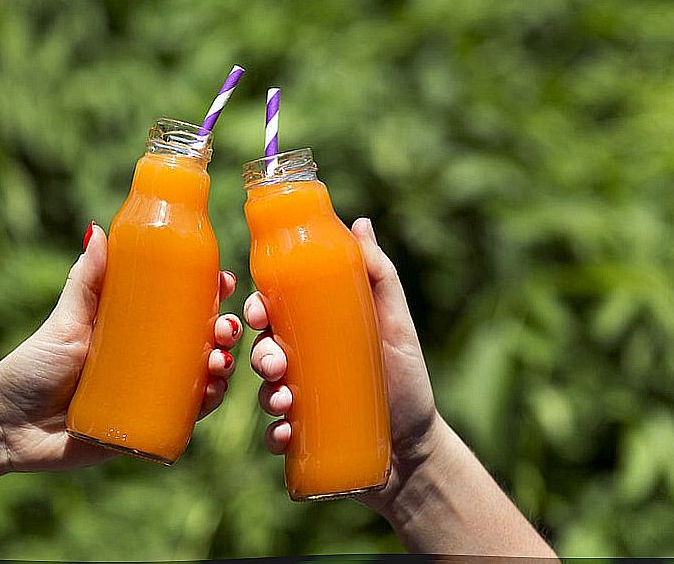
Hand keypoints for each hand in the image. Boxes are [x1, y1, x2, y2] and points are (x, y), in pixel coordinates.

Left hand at [0, 223, 241, 471]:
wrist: (6, 428)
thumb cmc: (31, 368)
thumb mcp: (65, 321)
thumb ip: (85, 281)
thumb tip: (98, 230)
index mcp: (133, 328)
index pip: (181, 305)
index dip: (209, 293)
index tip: (224, 281)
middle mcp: (148, 358)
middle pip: (201, 339)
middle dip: (224, 330)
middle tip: (225, 328)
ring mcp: (150, 393)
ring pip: (201, 376)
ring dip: (222, 365)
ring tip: (218, 362)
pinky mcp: (147, 427)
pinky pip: (187, 416)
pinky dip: (207, 403)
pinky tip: (213, 392)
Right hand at [243, 217, 442, 511]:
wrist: (415, 449)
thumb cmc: (407, 381)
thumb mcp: (396, 326)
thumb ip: (379, 275)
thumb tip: (361, 224)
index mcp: (315, 332)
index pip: (274, 312)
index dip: (257, 308)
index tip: (259, 312)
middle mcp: (301, 364)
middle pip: (262, 350)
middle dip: (259, 354)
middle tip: (274, 363)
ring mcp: (297, 402)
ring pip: (264, 390)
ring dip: (266, 393)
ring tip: (284, 402)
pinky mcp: (299, 438)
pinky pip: (274, 434)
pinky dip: (276, 434)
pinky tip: (286, 433)